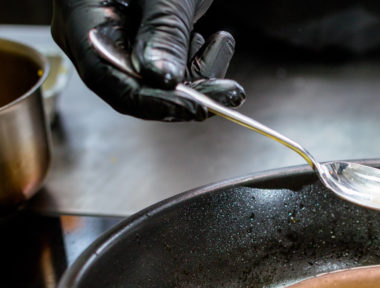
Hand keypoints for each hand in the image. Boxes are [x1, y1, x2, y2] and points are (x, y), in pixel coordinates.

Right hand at [51, 0, 245, 120]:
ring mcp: (120, 36)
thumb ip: (163, 33)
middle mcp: (95, 35)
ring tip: (222, 47)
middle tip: (229, 92)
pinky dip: (200, 60)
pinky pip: (171, 66)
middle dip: (188, 92)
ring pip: (159, 82)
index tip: (196, 107)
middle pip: (137, 87)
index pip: (111, 80)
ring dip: (200, 75)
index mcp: (82, 20)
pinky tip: (218, 41)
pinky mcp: (146, 38)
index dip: (155, 102)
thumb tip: (162, 80)